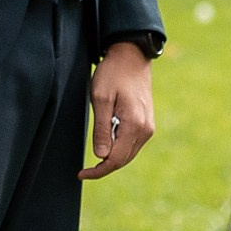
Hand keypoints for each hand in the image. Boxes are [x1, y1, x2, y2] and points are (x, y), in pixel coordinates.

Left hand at [80, 41, 155, 179]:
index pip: (116, 159)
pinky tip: (105, 142)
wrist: (131, 57)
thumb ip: (101, 129)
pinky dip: (118, 147)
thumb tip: (101, 156)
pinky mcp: (146, 123)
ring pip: (128, 153)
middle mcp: (146, 130)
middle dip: (104, 167)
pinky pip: (131, 143)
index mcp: (135, 126)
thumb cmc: (113, 74)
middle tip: (83, 171)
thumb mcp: (101, 99)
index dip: (98, 170)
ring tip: (92, 156)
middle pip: (124, 160)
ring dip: (111, 157)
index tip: (81, 174)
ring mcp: (148, 127)